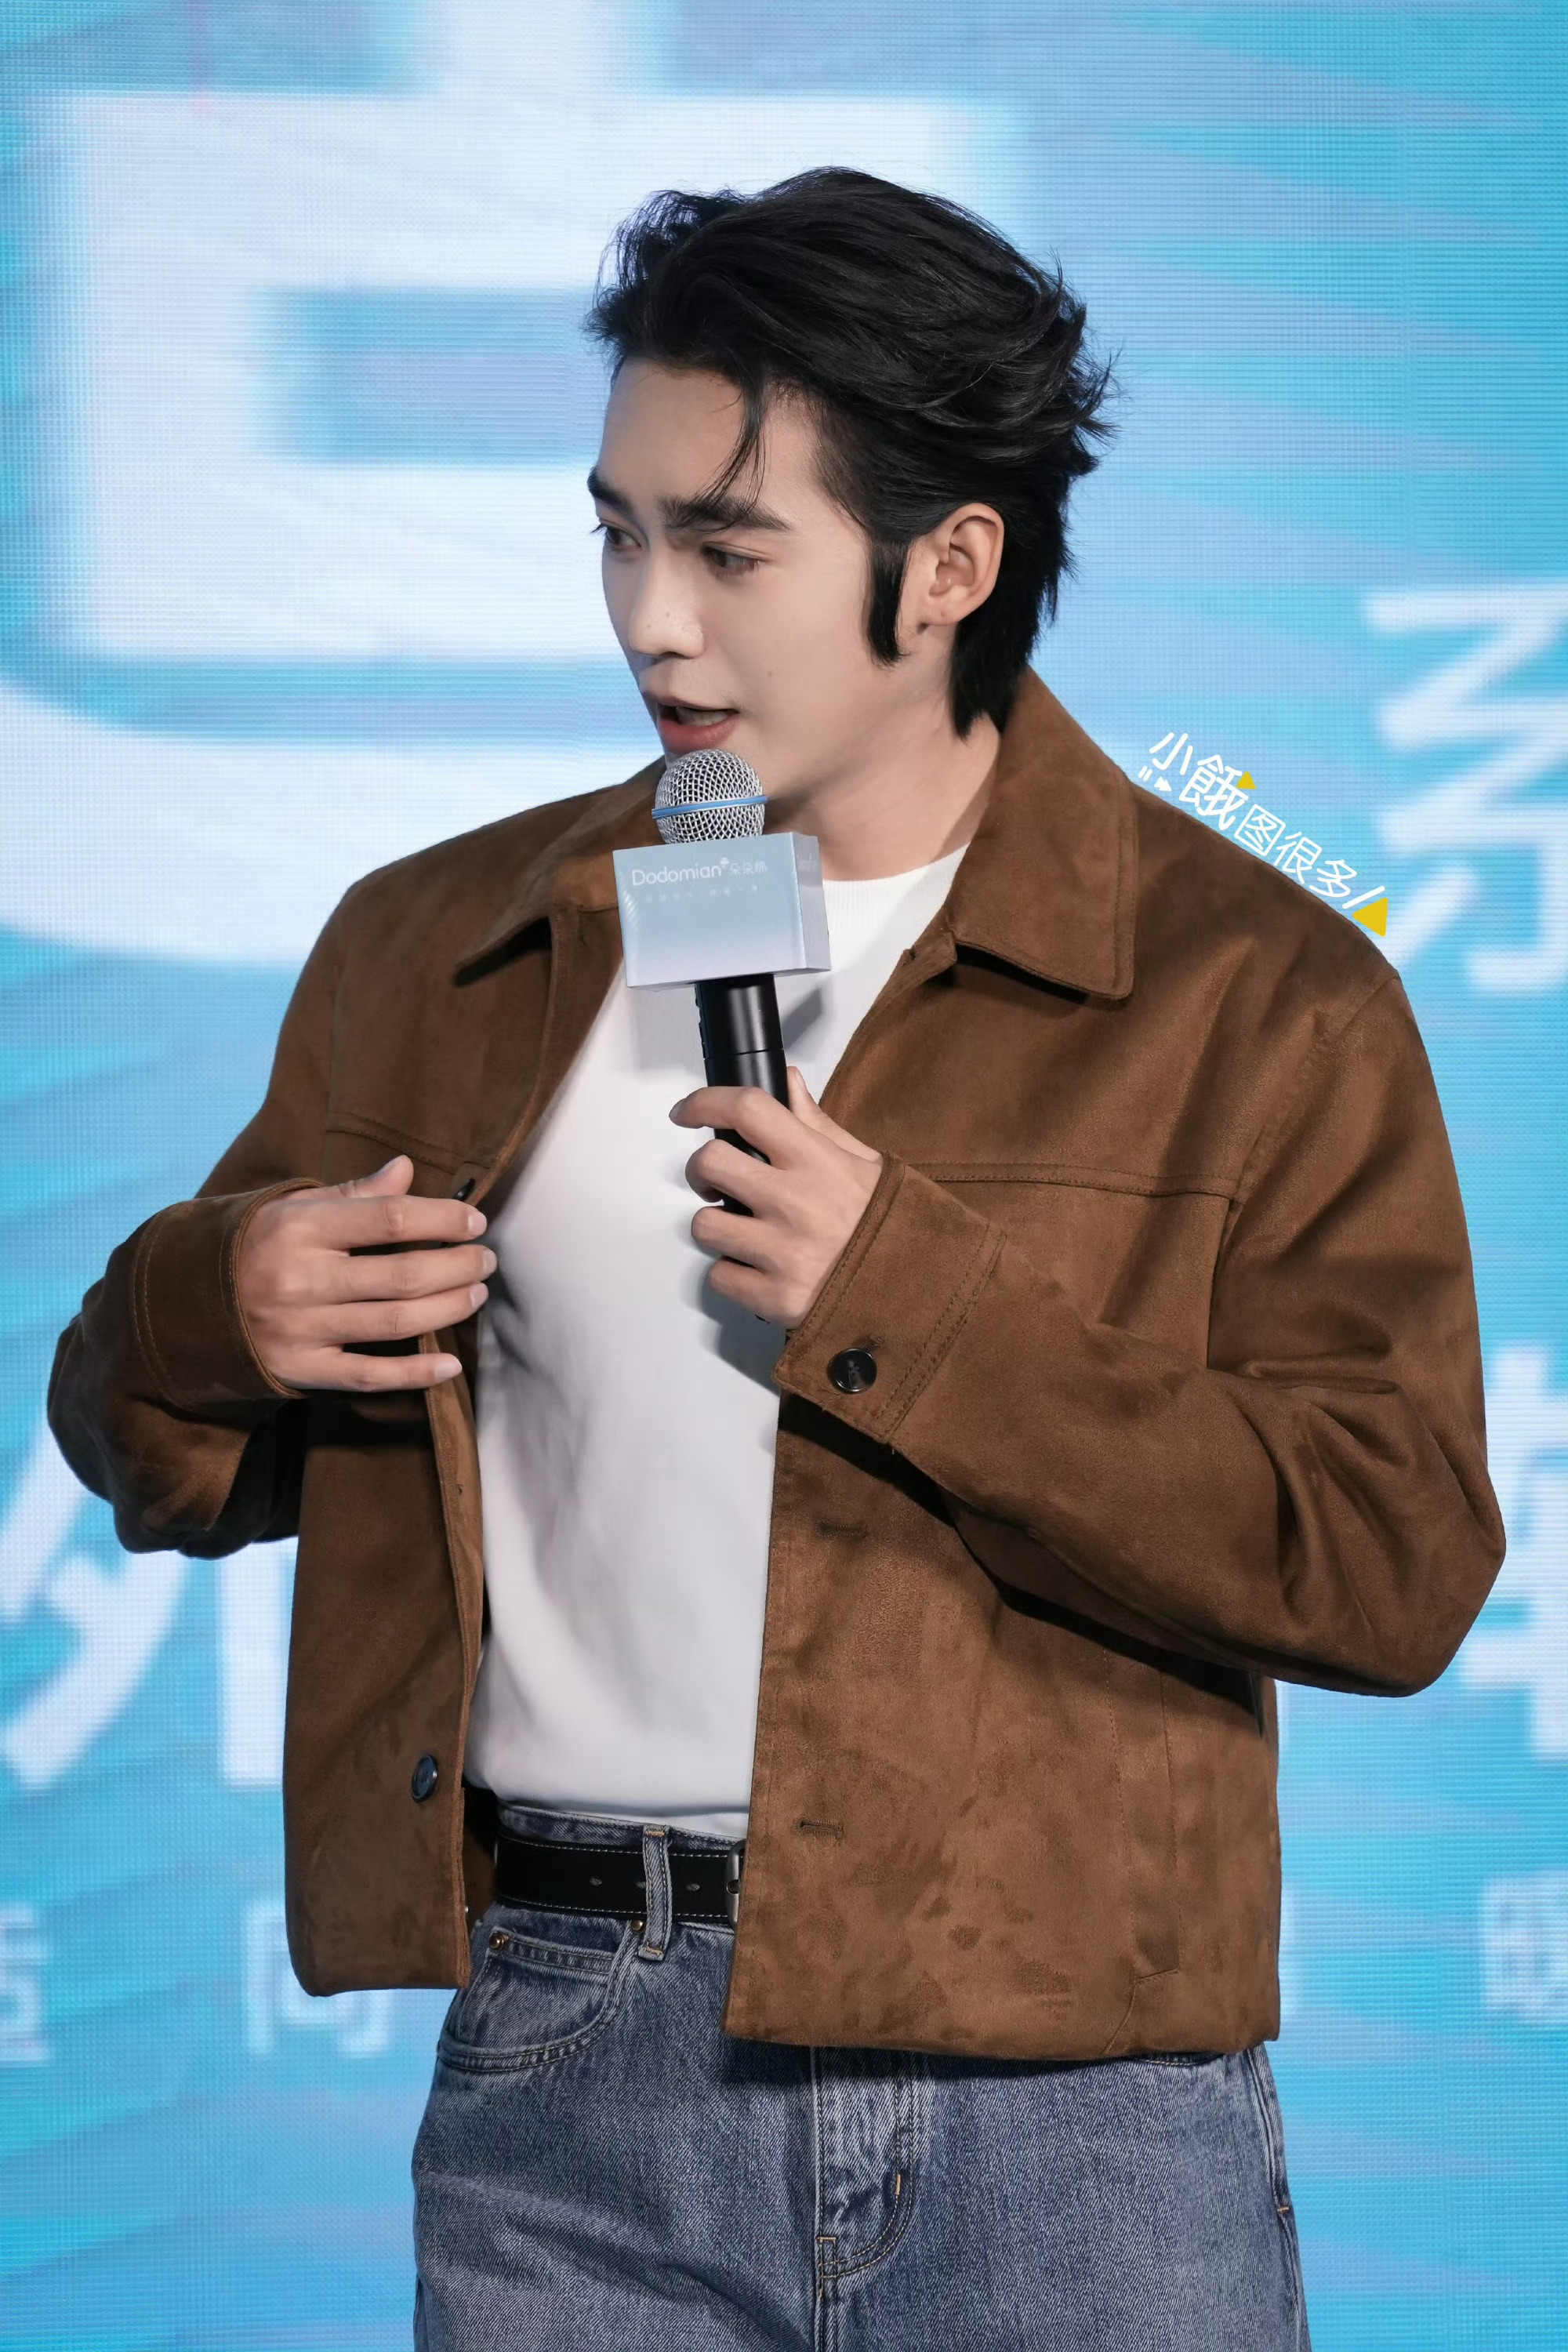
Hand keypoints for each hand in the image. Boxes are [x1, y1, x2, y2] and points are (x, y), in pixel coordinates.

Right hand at [235, 1155, 492, 1391]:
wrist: (189, 1305)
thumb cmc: (257, 1247)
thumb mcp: (293, 1209)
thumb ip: (353, 1194)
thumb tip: (406, 1169)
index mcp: (301, 1228)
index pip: (390, 1219)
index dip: (443, 1219)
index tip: (475, 1222)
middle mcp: (301, 1279)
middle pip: (403, 1274)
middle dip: (458, 1266)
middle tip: (486, 1261)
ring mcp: (301, 1329)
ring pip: (395, 1322)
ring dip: (448, 1308)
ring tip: (476, 1294)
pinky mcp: (301, 1370)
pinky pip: (369, 1376)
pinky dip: (415, 1374)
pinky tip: (452, 1365)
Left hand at [672, 1069, 881, 1326]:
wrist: (922, 1291)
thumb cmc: (889, 1225)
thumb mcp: (866, 1164)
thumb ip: (817, 1124)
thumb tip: (787, 1082)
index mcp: (817, 1161)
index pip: (747, 1109)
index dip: (705, 1102)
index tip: (687, 1111)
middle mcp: (796, 1203)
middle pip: (709, 1163)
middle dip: (700, 1170)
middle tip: (715, 1182)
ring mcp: (784, 1253)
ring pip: (704, 1225)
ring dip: (717, 1227)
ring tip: (747, 1232)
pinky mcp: (776, 1298)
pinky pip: (719, 1277)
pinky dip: (732, 1274)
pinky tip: (759, 1269)